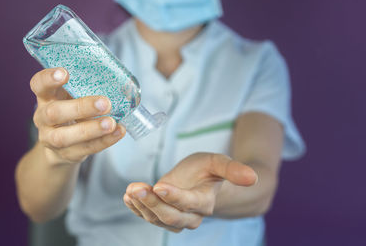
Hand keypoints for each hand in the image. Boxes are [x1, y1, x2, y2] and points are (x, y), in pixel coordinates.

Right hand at [30, 68, 125, 164]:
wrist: (60, 145)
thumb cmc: (71, 111)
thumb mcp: (72, 96)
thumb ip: (86, 88)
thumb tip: (120, 82)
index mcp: (46, 97)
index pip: (38, 85)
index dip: (48, 79)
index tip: (64, 73)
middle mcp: (43, 117)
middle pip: (54, 113)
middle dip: (80, 107)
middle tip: (104, 103)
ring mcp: (51, 138)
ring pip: (65, 136)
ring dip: (91, 129)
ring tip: (111, 123)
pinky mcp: (66, 154)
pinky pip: (84, 149)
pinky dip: (104, 141)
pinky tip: (118, 132)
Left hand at [123, 152, 257, 231]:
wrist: (200, 180)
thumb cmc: (208, 169)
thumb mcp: (219, 162)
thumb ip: (233, 169)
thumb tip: (253, 178)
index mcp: (205, 201)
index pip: (190, 203)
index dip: (175, 196)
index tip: (159, 185)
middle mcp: (191, 215)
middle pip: (171, 216)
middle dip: (152, 203)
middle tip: (135, 188)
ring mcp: (176, 218)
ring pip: (157, 218)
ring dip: (141, 205)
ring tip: (130, 190)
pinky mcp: (162, 215)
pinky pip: (148, 217)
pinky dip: (136, 208)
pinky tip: (128, 197)